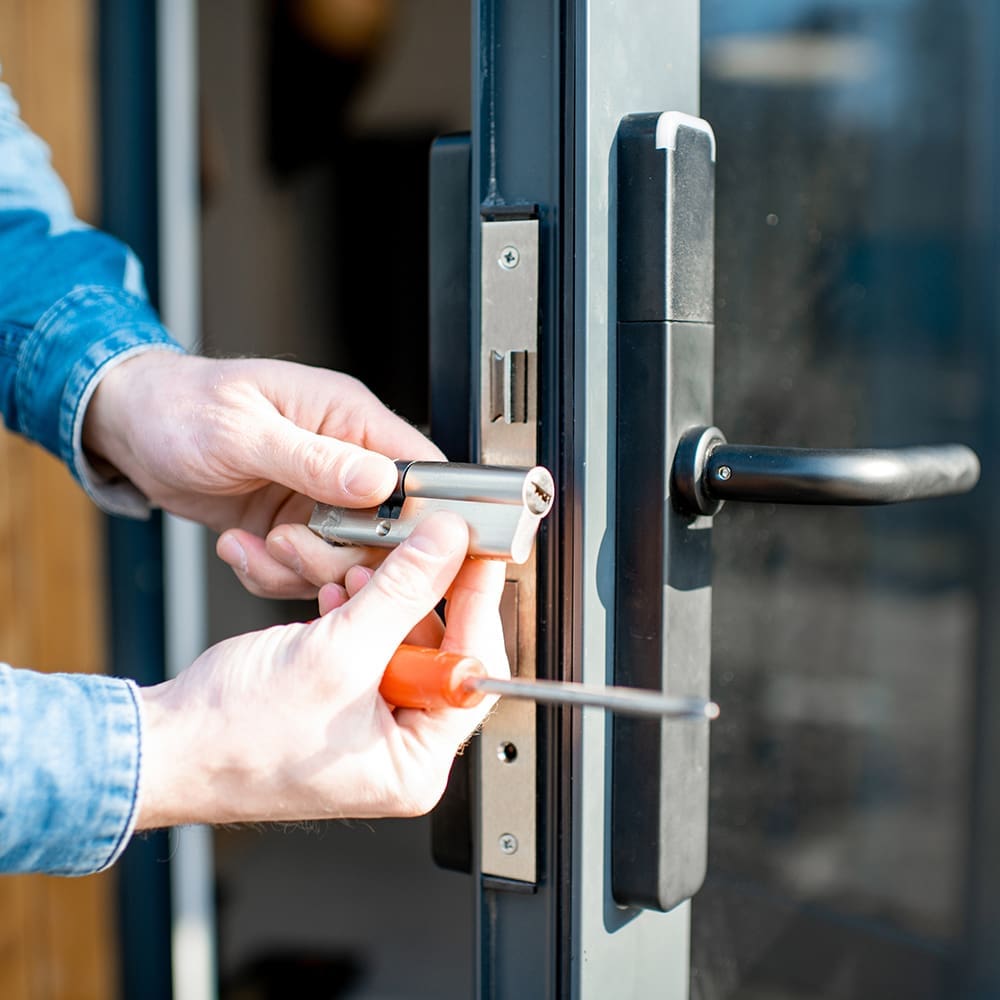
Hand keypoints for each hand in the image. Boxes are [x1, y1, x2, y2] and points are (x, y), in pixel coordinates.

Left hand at [83, 351, 442, 597]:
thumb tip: (380, 481)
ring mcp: (321, 499)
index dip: (421, 516)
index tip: (394, 549)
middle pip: (388, 531)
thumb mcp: (242, 431)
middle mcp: (345, 460)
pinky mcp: (295, 528)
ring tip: (255, 544)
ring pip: (347, 560)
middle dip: (341, 554)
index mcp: (349, 418)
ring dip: (299, 568)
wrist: (132, 428)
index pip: (420, 469)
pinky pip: (305, 572)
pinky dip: (271, 574)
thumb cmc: (180, 406)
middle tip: (290, 544)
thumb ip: (315, 459)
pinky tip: (239, 546)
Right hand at [136, 513, 507, 826]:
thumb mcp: (337, 652)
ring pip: (401, 640)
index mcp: (415, 764)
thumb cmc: (233, 737)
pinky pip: (369, 646)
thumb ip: (403, 592)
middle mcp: (400, 750)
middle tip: (418, 550)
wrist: (163, 746)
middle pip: (441, 651)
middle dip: (416, 597)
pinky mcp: (343, 702)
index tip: (478, 555)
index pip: (474, 673)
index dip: (477, 605)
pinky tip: (336, 595)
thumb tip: (448, 548)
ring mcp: (370, 726)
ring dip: (380, 598)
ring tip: (354, 573)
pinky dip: (356, 613)